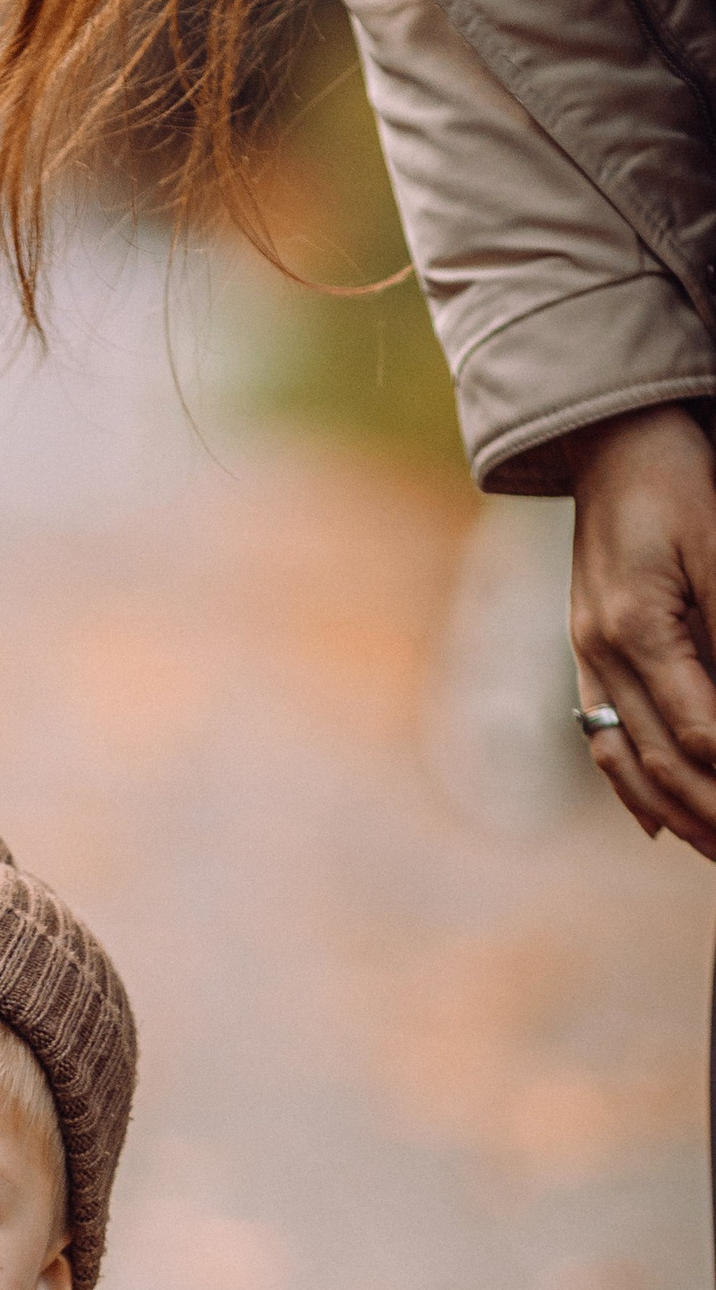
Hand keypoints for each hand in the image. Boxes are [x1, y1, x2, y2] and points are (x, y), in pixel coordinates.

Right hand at [567, 402, 715, 857]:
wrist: (613, 440)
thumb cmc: (678, 481)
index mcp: (635, 629)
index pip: (699, 730)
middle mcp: (600, 653)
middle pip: (659, 760)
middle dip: (710, 813)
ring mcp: (586, 655)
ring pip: (627, 759)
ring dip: (673, 812)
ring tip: (711, 849)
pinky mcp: (588, 649)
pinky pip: (603, 734)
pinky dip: (630, 785)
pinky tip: (655, 820)